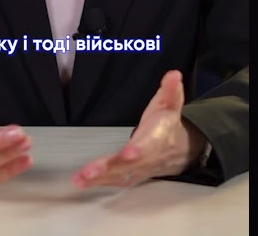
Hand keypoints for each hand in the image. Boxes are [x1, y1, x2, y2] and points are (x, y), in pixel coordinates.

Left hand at [72, 70, 205, 188]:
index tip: (128, 153)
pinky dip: (99, 183)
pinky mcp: (130, 176)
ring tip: (79, 179)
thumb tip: (174, 75)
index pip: (147, 146)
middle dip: (108, 168)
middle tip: (89, 171)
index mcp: (157, 139)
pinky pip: (114, 181)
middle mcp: (147, 158)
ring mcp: (138, 170)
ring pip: (118, 176)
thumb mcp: (170, 104)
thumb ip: (171, 90)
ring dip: (99, 178)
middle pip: (127, 165)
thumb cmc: (166, 125)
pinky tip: (82, 182)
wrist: (179, 150)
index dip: (138, 150)